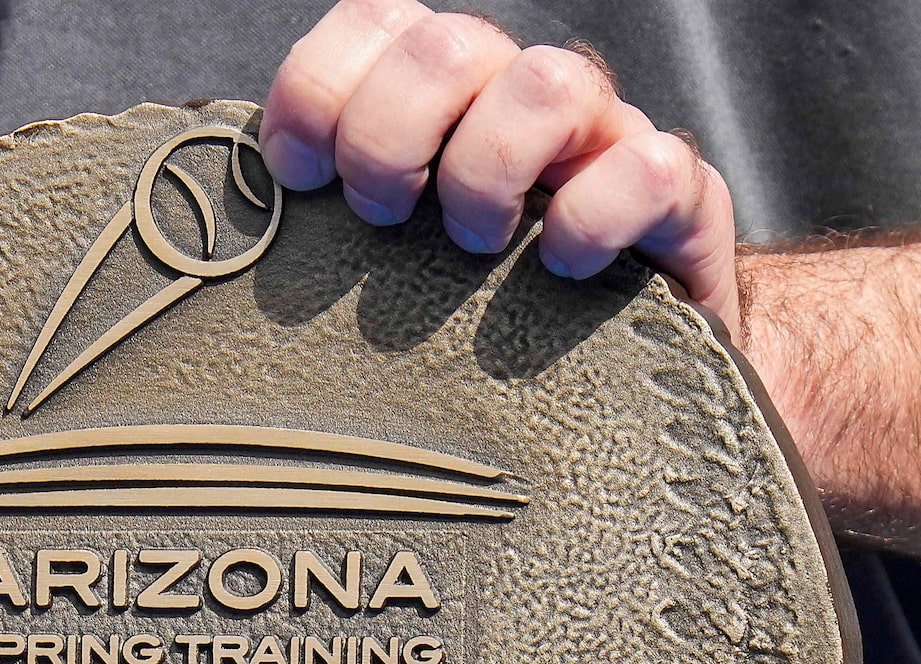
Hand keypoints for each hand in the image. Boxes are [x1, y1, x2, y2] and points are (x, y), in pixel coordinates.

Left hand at [262, 0, 737, 334]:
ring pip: (549, 81)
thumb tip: (243, 226)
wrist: (626, 371)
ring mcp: (605, 135)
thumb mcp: (392, 258)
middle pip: (447, 43)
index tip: (298, 175)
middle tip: (384, 216)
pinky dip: (592, 220)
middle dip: (391, 136)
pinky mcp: (678, 193)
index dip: (317, 88)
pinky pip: (647, 166)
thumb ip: (331, 218)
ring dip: (487, 169)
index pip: (371, 21)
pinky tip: (561, 272)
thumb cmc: (484, 311)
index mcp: (442, 90)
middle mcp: (520, 91)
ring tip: (473, 244)